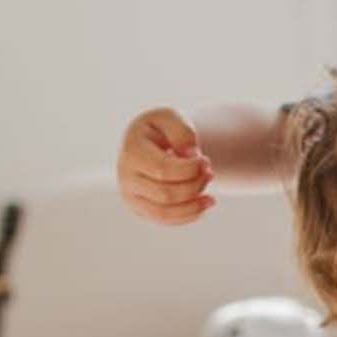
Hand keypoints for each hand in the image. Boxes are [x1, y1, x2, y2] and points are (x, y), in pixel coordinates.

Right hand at [118, 107, 215, 224]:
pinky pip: (164, 220)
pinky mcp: (140, 208)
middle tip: (210, 173)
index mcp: (131, 150)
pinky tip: (203, 204)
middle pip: (165, 193)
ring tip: (211, 196)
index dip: (190, 169)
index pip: (163, 170)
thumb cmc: (163, 129)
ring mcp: (130, 195)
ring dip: (194, 206)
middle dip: (195, 185)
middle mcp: (125, 176)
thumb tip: (190, 154)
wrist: (150, 143)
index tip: (205, 160)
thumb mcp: (172, 117)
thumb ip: (182, 131)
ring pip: (163, 212)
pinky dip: (188, 215)